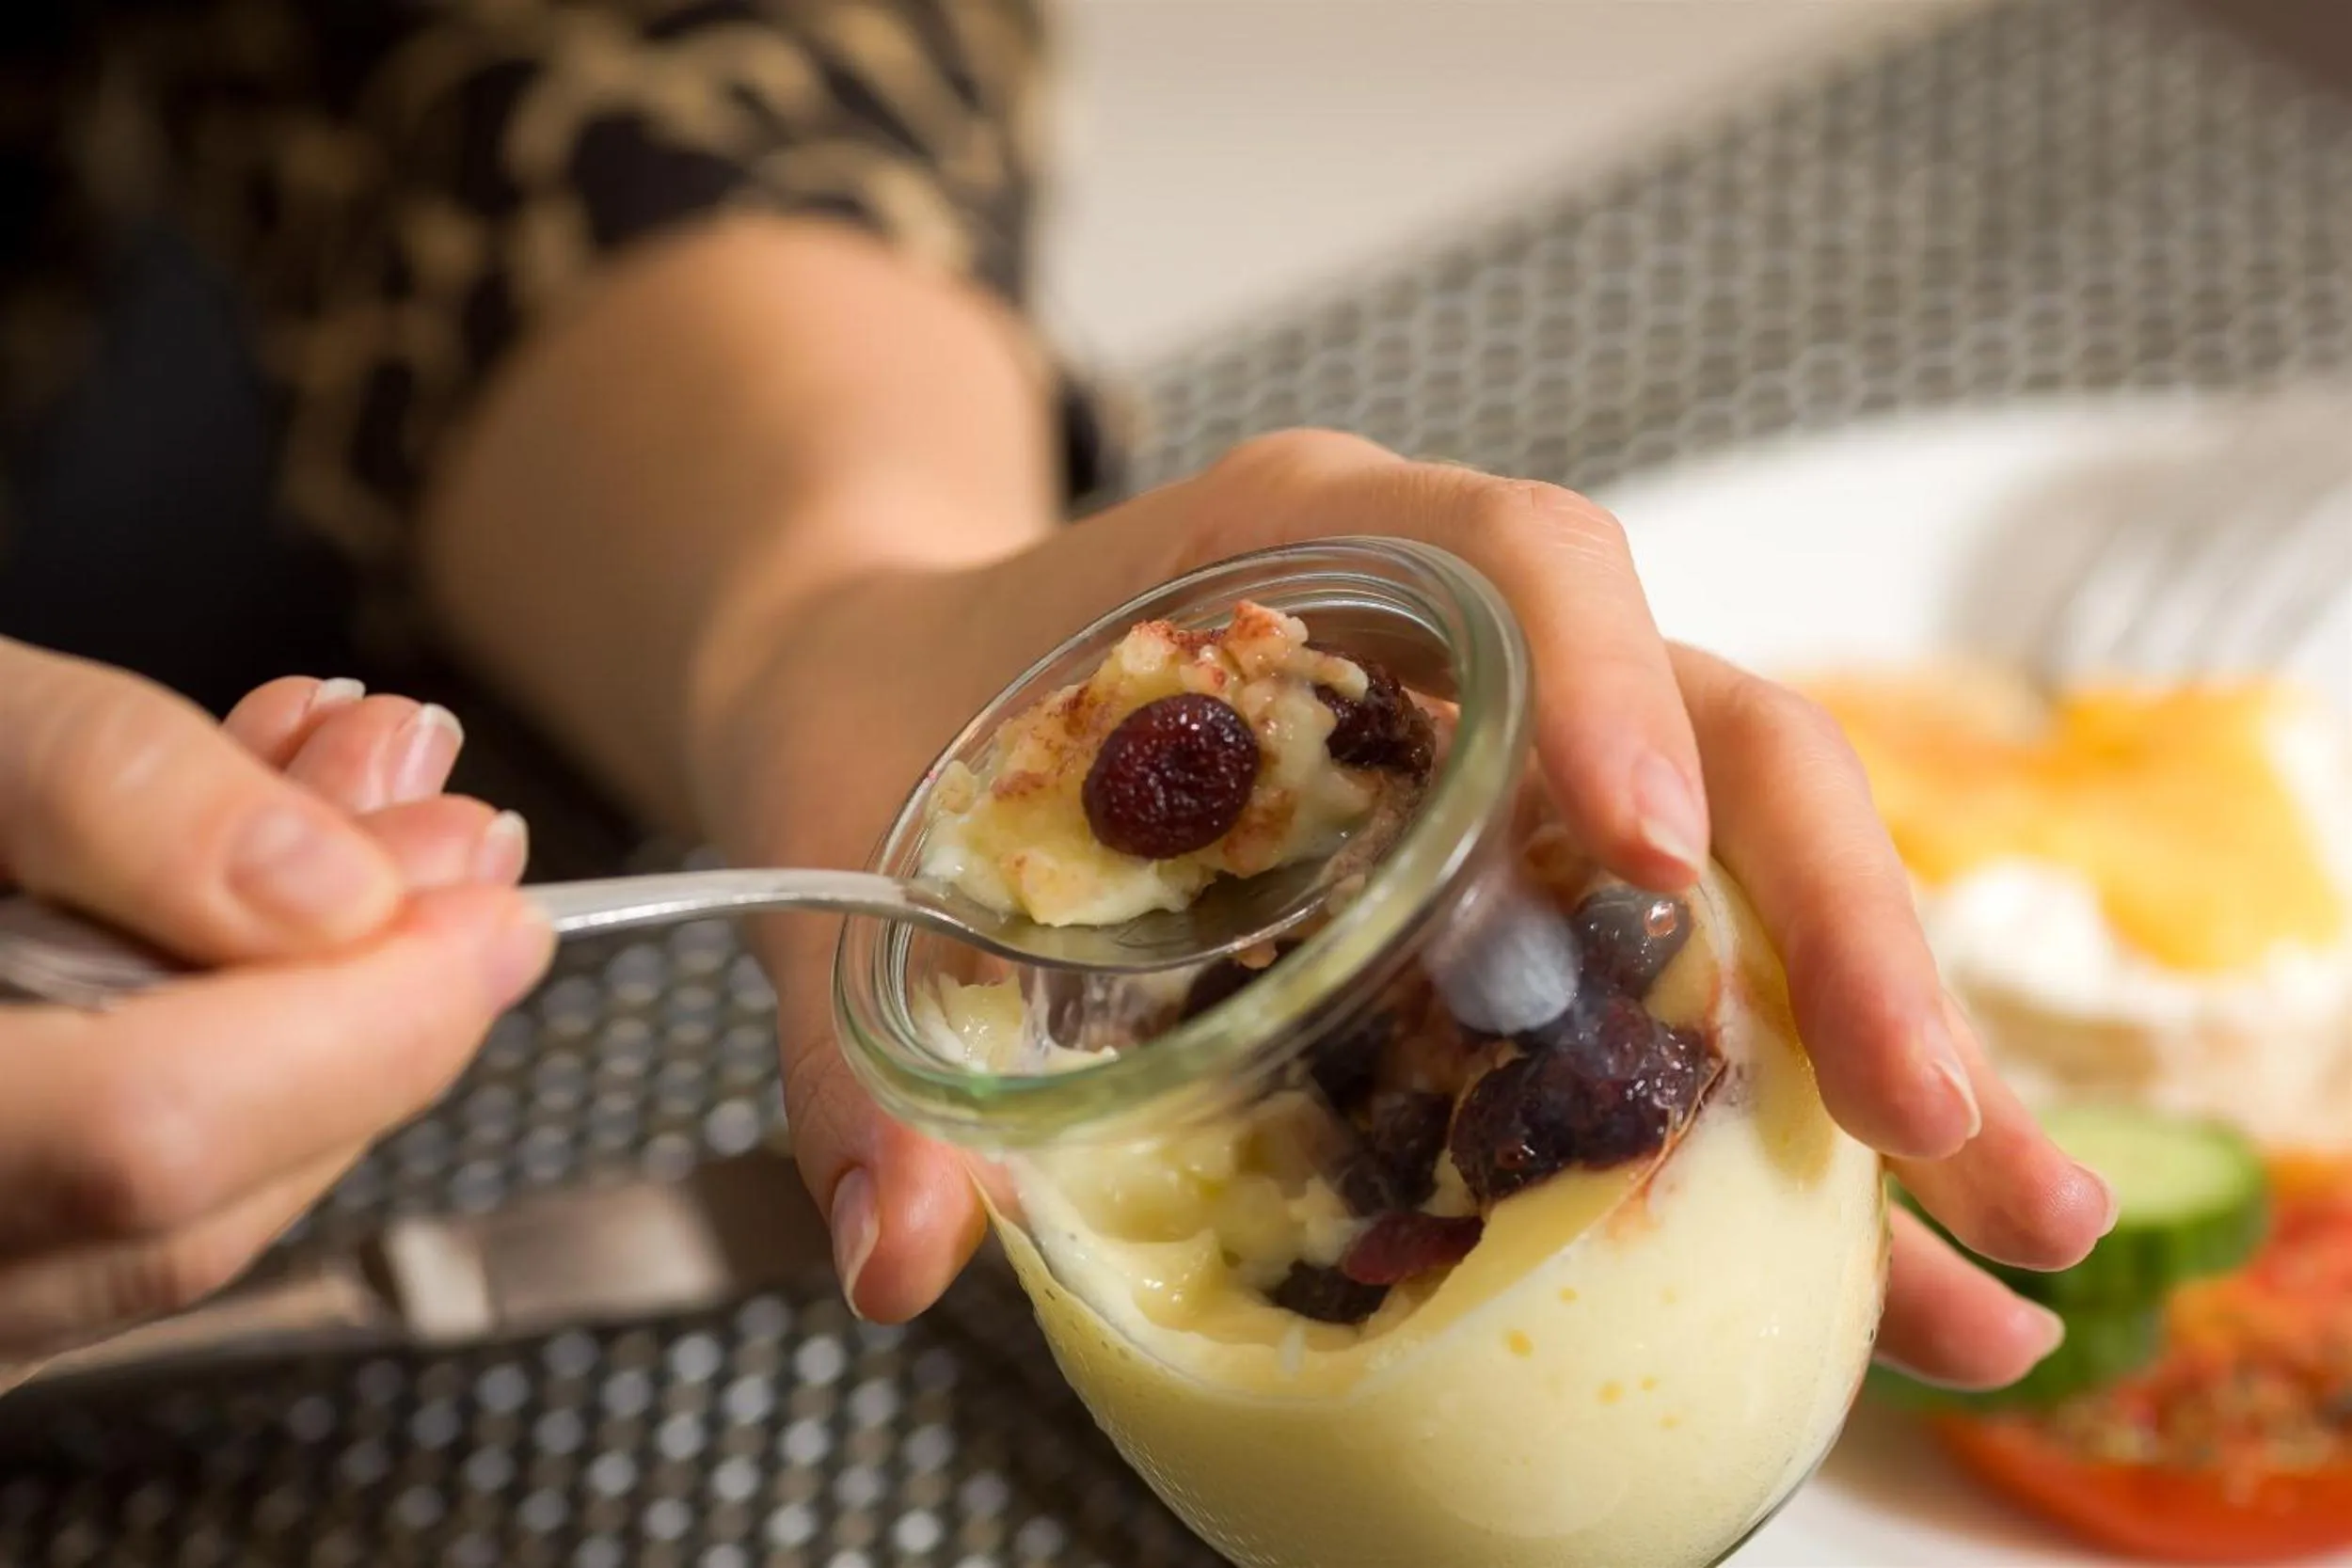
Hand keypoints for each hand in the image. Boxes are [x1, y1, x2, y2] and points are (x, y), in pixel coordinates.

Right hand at [0, 642, 551, 1366]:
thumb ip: (109, 787)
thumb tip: (341, 888)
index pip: (147, 1138)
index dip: (361, 1017)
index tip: (494, 899)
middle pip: (196, 1196)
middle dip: (372, 1005)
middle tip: (450, 838)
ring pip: (187, 1220)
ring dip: (321, 1025)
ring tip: (352, 836)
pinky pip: (126, 1222)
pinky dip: (234, 1069)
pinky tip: (246, 931)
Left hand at [696, 431, 2113, 1387]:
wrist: (875, 694)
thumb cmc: (875, 724)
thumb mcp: (838, 859)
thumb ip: (863, 1057)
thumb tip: (903, 1257)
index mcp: (1310, 543)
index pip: (1525, 555)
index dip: (1609, 691)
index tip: (1653, 856)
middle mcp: (1452, 645)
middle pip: (1714, 731)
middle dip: (1839, 925)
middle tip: (1921, 1125)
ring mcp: (1510, 767)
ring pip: (1752, 873)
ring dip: (1877, 1048)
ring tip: (1998, 1241)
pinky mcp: (1518, 891)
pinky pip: (1684, 981)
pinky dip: (1782, 1126)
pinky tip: (1884, 1273)